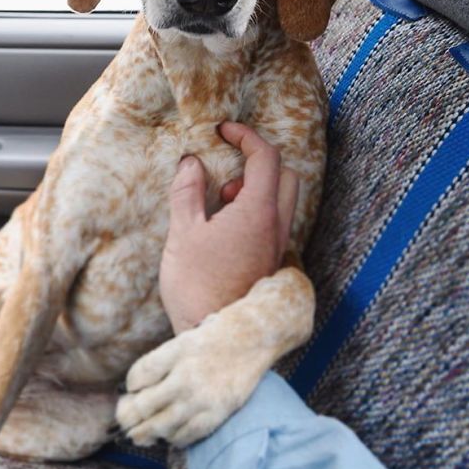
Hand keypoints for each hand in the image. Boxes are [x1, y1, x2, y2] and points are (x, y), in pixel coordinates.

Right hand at [159, 122, 298, 334]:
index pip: (266, 158)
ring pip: (283, 201)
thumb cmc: (196, 287)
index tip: (224, 132)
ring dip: (257, 190)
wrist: (213, 337)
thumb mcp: (183, 233)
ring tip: (220, 204)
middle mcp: (277, 227)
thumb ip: (188, 192)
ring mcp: (277, 247)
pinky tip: (225, 229)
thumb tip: (191, 163)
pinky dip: (256, 212)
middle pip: (286, 176)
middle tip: (226, 173)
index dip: (246, 136)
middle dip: (259, 163)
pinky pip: (274, 223)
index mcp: (258, 213)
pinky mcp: (271, 263)